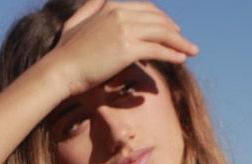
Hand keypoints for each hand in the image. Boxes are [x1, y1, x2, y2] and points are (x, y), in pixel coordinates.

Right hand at [51, 0, 197, 97]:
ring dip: (179, 43)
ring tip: (191, 51)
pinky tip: (181, 59)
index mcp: (110, 6)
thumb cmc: (65, 52)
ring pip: (161, 34)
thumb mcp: (76, 21)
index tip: (171, 29)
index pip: (145, 9)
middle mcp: (120, 14)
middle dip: (174, 31)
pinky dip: (172, 54)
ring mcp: (125, 30)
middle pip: (157, 20)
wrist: (60, 69)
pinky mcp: (128, 49)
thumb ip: (91, 6)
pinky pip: (157, 50)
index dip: (161, 19)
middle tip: (185, 41)